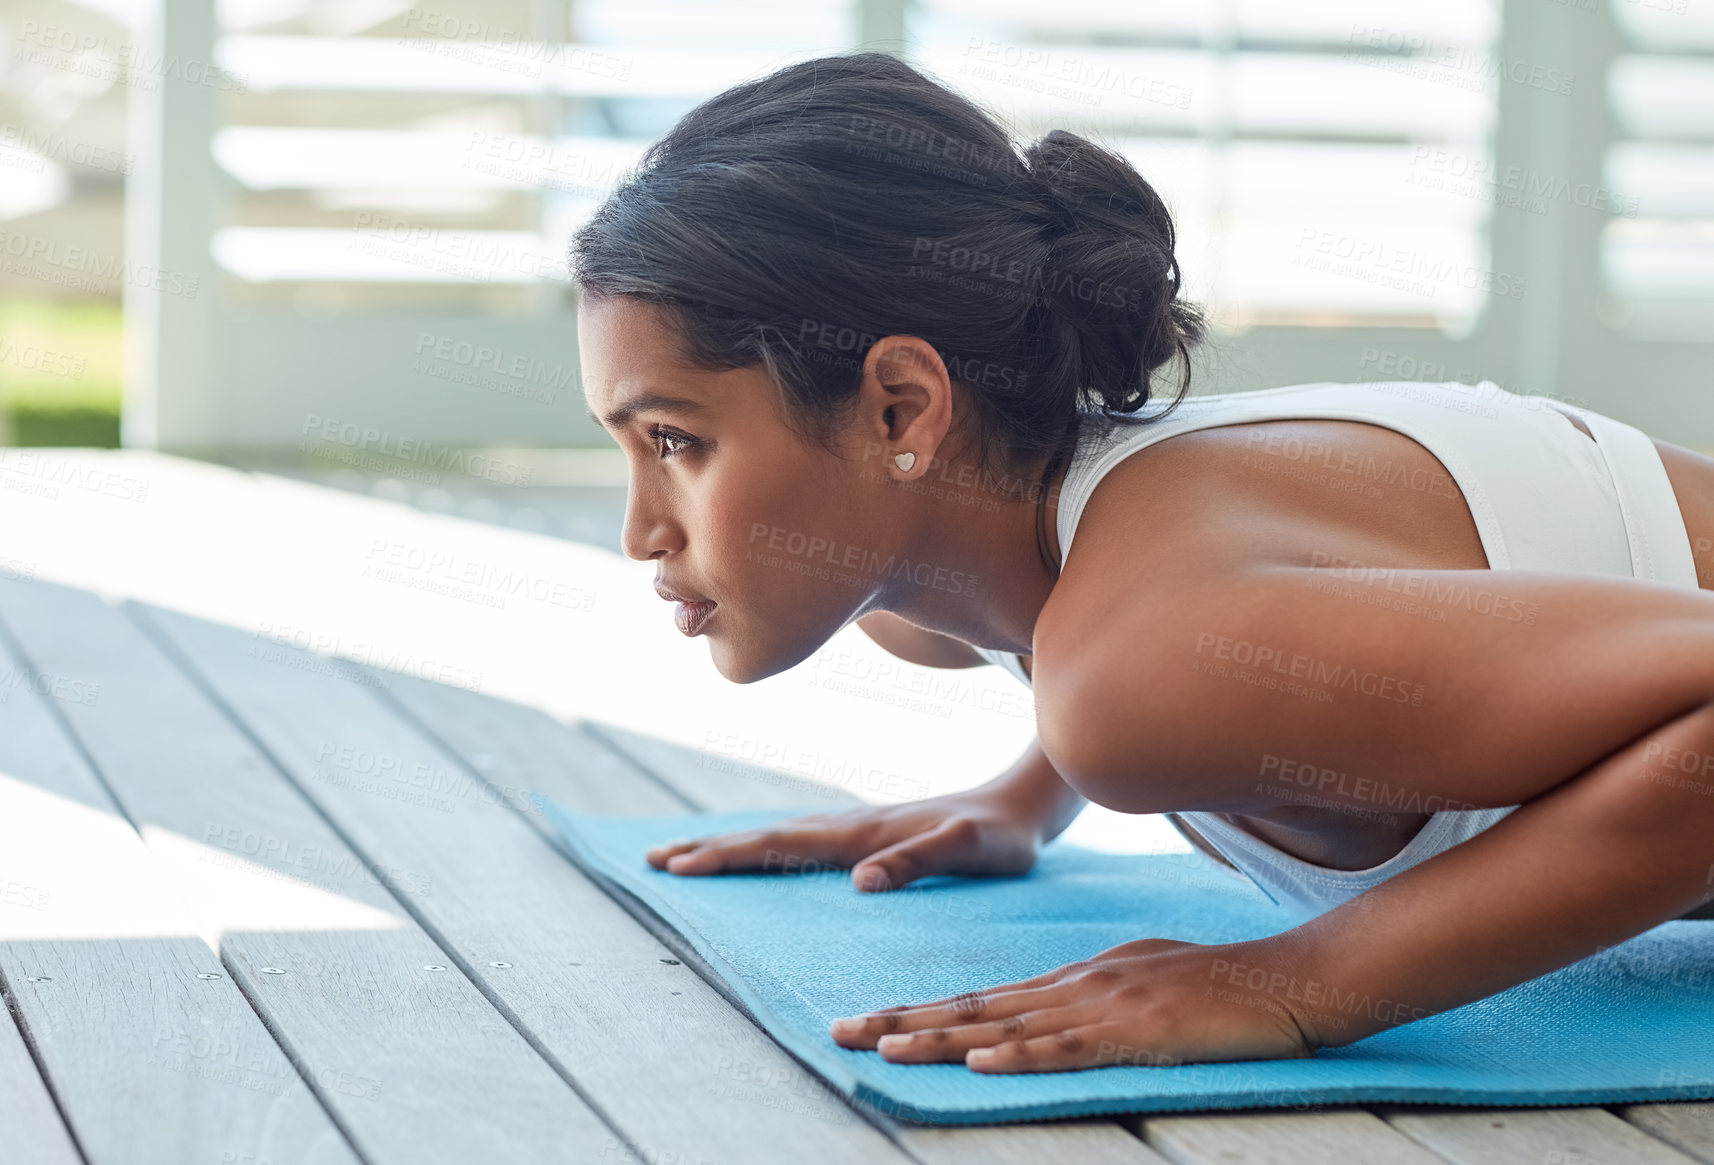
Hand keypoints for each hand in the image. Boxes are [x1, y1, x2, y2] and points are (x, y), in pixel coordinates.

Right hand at [644, 789, 1045, 892]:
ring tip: (687, 853)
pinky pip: (805, 839)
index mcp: (866, 833)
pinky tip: (760, 851)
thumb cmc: (1003, 836)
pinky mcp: (874, 833)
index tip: (680, 864)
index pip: (782, 844)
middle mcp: (855, 826)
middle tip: (655, 860)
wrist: (1028, 801)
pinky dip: (769, 844)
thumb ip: (919, 862)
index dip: (730, 854)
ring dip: (733, 844)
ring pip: (782, 834)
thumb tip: (859, 882)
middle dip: (712, 848)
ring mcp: (862, 827)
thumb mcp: (970, 852)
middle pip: (768, 835)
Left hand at [829, 938, 1317, 1072]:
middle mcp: (1077, 986)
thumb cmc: (1222, 983)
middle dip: (905, 1020)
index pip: (984, 998)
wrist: (1288, 976)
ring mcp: (1105, 1006)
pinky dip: (1023, 1055)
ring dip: (944, 1039)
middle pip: (976, 1008)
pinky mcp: (1139, 1031)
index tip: (873, 1019)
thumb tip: (1056, 1013)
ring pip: (1008, 1026)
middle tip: (842, 1030)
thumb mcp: (1144, 979)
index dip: (924, 1010)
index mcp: (1076, 978)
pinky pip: (1071, 1047)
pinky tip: (985, 1062)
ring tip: (888, 1049)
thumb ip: (1096, 993)